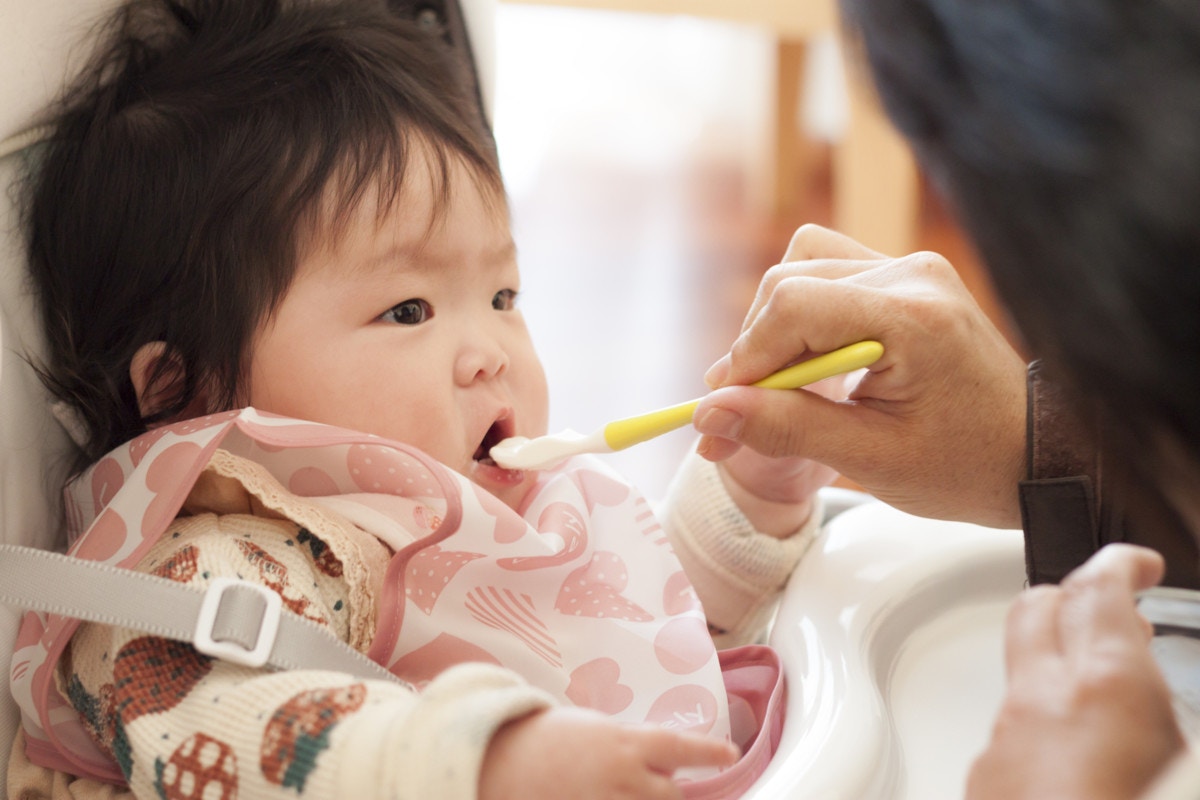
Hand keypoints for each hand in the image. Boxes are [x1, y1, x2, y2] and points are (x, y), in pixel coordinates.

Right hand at [478, 706, 738, 799]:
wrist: (497, 763)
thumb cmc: (542, 741)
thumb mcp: (592, 730)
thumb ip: (627, 745)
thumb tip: (656, 757)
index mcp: (623, 743)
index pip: (680, 746)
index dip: (708, 752)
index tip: (730, 754)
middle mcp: (622, 777)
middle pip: (671, 794)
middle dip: (666, 793)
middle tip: (655, 787)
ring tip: (623, 790)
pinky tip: (611, 796)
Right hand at [694, 224, 1026, 527]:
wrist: (1037, 456)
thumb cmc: (967, 466)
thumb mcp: (870, 458)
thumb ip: (785, 429)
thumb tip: (709, 416)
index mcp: (912, 315)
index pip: (793, 306)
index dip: (745, 359)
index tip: (724, 412)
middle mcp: (912, 274)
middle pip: (789, 282)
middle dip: (754, 349)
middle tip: (742, 413)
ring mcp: (912, 269)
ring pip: (803, 268)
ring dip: (775, 328)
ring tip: (780, 387)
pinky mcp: (908, 278)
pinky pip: (830, 273)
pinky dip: (804, 316)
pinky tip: (811, 363)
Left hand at [967, 544, 1183, 799]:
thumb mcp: (1187, 764)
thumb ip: (1167, 713)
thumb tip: (1156, 700)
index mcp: (1106, 689)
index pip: (1097, 589)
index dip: (1120, 564)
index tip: (1138, 563)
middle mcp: (1040, 704)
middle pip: (1036, 609)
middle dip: (1076, 597)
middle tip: (1120, 615)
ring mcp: (1002, 744)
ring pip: (1023, 677)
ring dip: (1061, 670)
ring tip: (1111, 700)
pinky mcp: (982, 782)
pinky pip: (1011, 733)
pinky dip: (1045, 726)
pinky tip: (1080, 763)